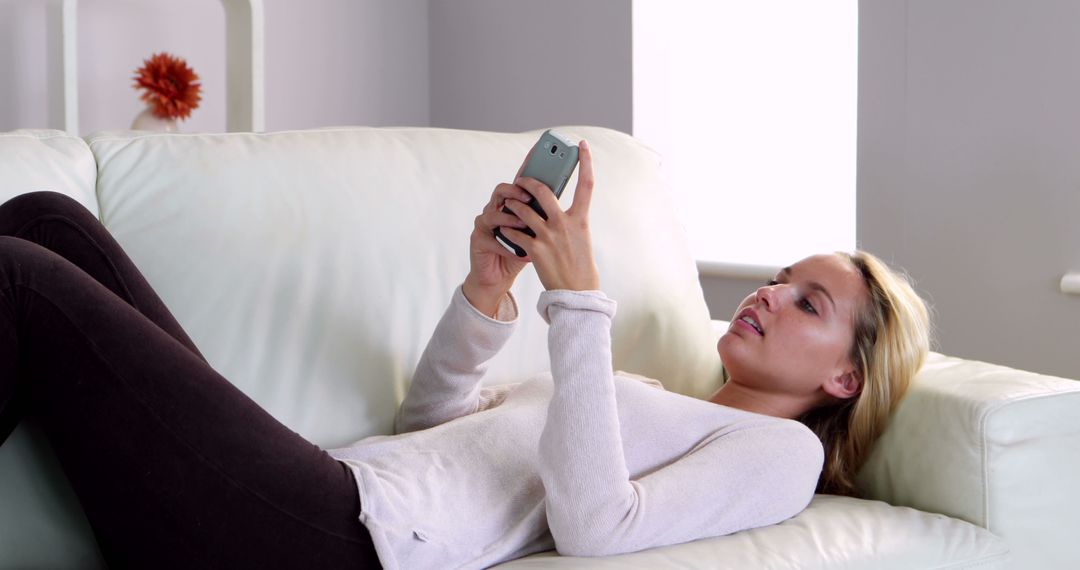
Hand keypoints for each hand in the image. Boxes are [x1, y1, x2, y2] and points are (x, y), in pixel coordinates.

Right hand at [463, 153, 537, 315]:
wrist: (499, 278)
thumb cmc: (521, 254)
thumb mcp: (538, 235)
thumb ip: (546, 219)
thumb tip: (568, 208)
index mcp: (514, 205)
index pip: (521, 181)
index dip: (527, 165)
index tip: (539, 152)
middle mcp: (496, 209)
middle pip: (503, 190)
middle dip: (516, 192)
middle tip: (529, 198)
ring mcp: (485, 224)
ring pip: (493, 212)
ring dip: (510, 219)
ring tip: (523, 226)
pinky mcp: (478, 240)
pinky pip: (490, 238)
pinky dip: (505, 245)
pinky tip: (517, 252)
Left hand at [499, 139, 599, 291]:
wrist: (576, 294)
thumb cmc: (579, 266)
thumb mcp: (581, 238)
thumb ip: (569, 220)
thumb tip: (554, 206)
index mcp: (581, 220)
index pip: (587, 184)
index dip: (586, 162)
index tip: (581, 146)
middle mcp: (565, 224)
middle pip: (543, 191)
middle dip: (528, 182)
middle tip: (521, 179)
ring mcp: (549, 236)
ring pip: (523, 210)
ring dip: (512, 204)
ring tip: (508, 202)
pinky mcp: (534, 250)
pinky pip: (515, 232)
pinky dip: (508, 229)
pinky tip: (504, 228)